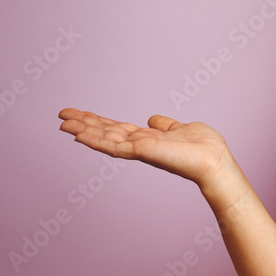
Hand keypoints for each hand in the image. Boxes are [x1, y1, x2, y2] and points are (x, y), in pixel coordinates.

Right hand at [57, 108, 231, 191]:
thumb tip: (153, 119)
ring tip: (62, 123)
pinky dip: (94, 140)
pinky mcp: (140, 151)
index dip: (99, 122)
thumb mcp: (181, 128)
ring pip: (104, 139)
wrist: (213, 160)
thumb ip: (165, 125)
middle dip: (84, 124)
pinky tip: (79, 134)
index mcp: (148, 138)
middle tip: (62, 115)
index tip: (81, 114)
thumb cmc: (204, 147)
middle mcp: (140, 144)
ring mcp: (138, 149)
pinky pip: (112, 146)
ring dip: (83, 131)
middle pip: (106, 132)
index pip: (117, 129)